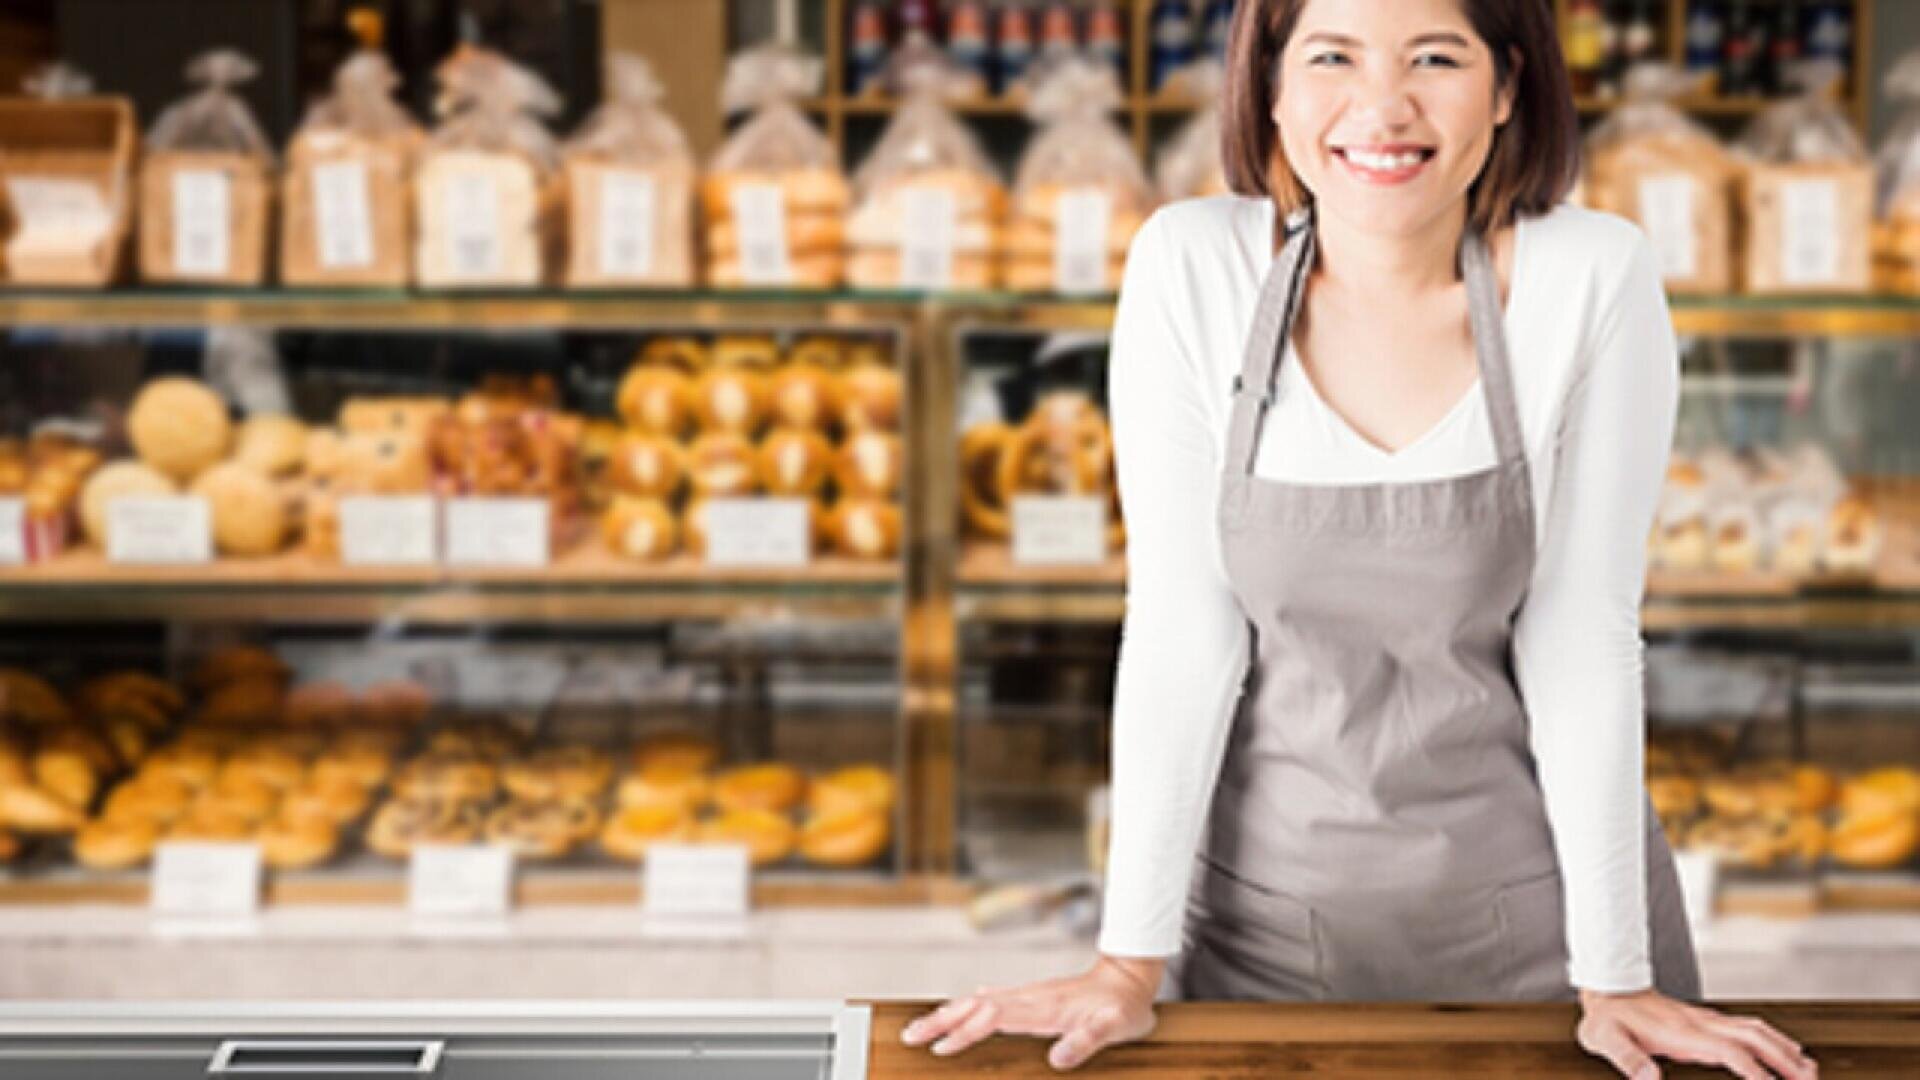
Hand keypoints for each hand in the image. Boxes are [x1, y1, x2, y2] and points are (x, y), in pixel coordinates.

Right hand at [899, 954, 1163, 1069]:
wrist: (1133, 978)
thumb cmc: (1124, 1007)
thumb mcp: (1115, 1027)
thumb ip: (1087, 1040)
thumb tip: (1057, 1057)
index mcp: (1043, 1008)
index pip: (994, 1017)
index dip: (966, 1032)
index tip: (942, 1047)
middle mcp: (1030, 998)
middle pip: (975, 1006)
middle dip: (941, 1020)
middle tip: (909, 1035)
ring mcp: (1030, 996)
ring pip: (980, 1001)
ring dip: (949, 1013)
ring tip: (922, 1027)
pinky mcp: (1034, 998)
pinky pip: (994, 1000)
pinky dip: (971, 1006)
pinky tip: (966, 1007)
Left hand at [1577, 987, 1818, 1078]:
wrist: (1607, 989)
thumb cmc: (1607, 1019)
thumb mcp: (1606, 1040)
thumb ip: (1627, 1059)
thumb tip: (1648, 1079)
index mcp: (1683, 1033)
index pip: (1730, 1052)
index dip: (1756, 1071)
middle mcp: (1701, 1023)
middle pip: (1754, 1038)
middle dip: (1785, 1059)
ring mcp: (1705, 1019)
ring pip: (1755, 1030)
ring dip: (1784, 1048)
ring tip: (1809, 1069)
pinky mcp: (1705, 1020)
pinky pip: (1746, 1027)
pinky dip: (1771, 1038)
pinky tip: (1783, 1049)